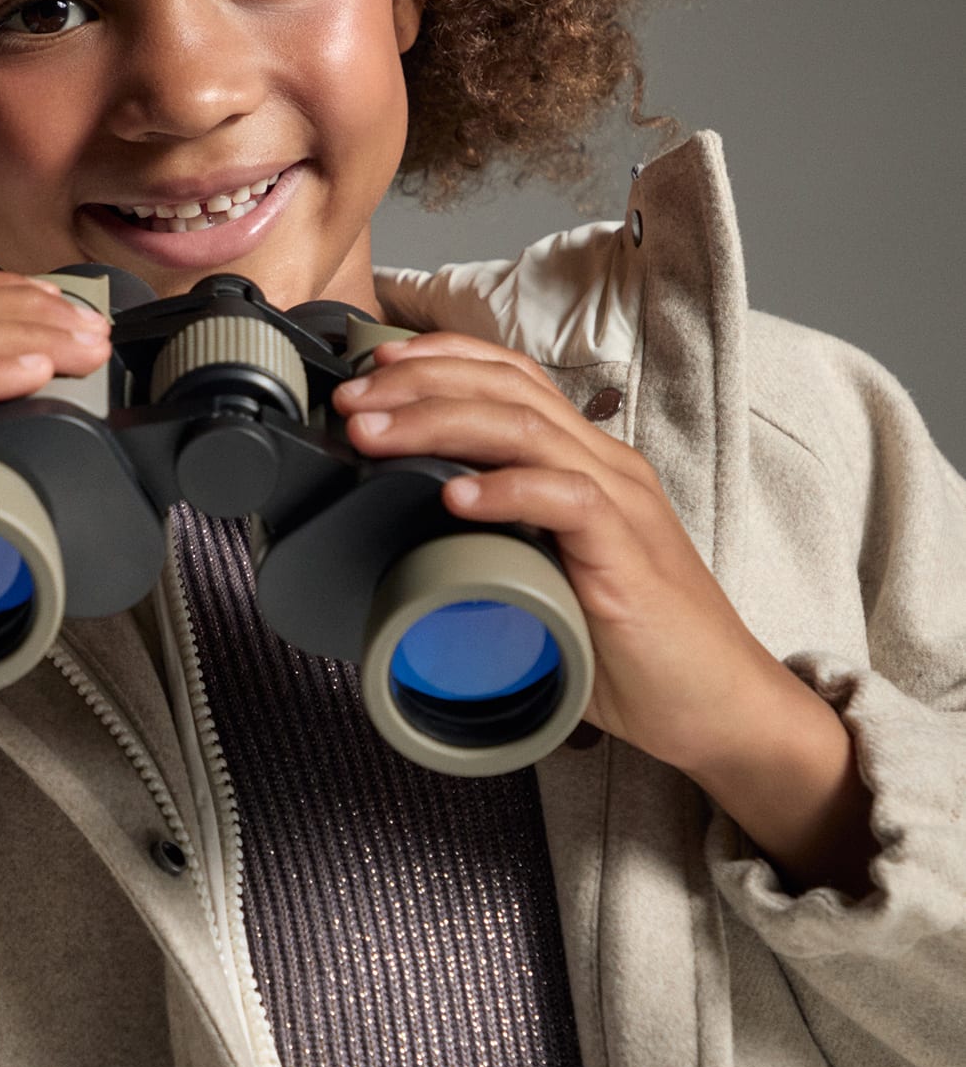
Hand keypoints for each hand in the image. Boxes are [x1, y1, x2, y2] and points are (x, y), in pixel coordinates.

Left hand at [330, 330, 792, 774]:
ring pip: (527, 429)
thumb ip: (494, 547)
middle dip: (417, 385)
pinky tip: (456, 497)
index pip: (512, 378)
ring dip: (440, 423)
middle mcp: (605, 466)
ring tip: (376, 437)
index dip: (440, 360)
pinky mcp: (629, 553)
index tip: (373, 373)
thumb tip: (408, 550)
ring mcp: (622, 504)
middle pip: (506, 389)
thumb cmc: (629, 650)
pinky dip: (507, 490)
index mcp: (586, 462)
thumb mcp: (545, 578)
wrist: (716, 706)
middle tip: (351, 404)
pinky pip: (568, 500)